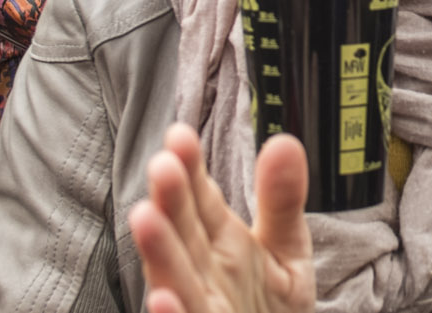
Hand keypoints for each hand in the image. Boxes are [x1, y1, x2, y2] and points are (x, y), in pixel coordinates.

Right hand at [129, 124, 315, 312]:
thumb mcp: (286, 252)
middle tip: (163, 167)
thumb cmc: (271, 310)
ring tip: (145, 218)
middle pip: (181, 234)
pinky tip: (163, 300)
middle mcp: (199, 274)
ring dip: (158, 253)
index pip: (199, 200)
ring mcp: (195, 308)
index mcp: (218, 242)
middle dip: (170, 202)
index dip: (190, 169)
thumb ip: (281, 200)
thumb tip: (285, 141)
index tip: (180, 136)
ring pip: (173, 280)